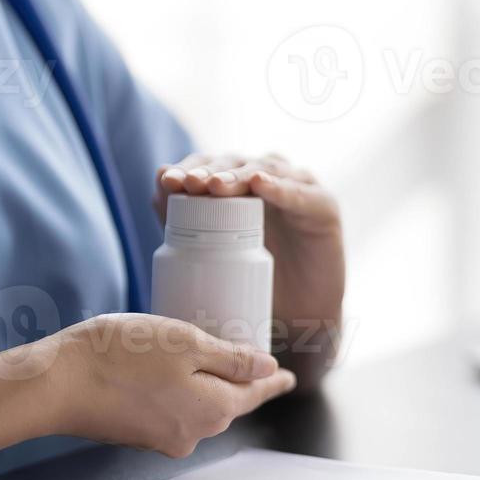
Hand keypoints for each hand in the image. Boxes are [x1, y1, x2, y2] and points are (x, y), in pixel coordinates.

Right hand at [43, 313, 296, 457]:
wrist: (56, 383)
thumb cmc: (119, 358)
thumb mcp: (187, 343)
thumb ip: (232, 359)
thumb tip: (267, 369)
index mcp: (213, 409)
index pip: (255, 394)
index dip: (271, 382)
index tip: (287, 378)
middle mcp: (192, 432)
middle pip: (224, 401)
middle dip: (229, 377)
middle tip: (231, 349)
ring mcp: (162, 438)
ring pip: (193, 405)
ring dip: (193, 381)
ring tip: (179, 352)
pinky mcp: (135, 434)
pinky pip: (166, 410)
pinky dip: (167, 390)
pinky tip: (150, 369)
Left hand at [156, 153, 345, 379]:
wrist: (300, 317)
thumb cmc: (255, 283)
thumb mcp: (216, 256)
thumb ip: (190, 226)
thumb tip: (156, 192)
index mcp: (240, 188)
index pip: (210, 166)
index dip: (189, 168)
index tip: (167, 182)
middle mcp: (268, 181)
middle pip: (236, 163)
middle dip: (211, 170)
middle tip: (190, 183)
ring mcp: (298, 189)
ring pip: (266, 169)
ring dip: (239, 174)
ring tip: (217, 185)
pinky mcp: (324, 206)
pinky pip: (302, 193)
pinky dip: (282, 187)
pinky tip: (261, 185)